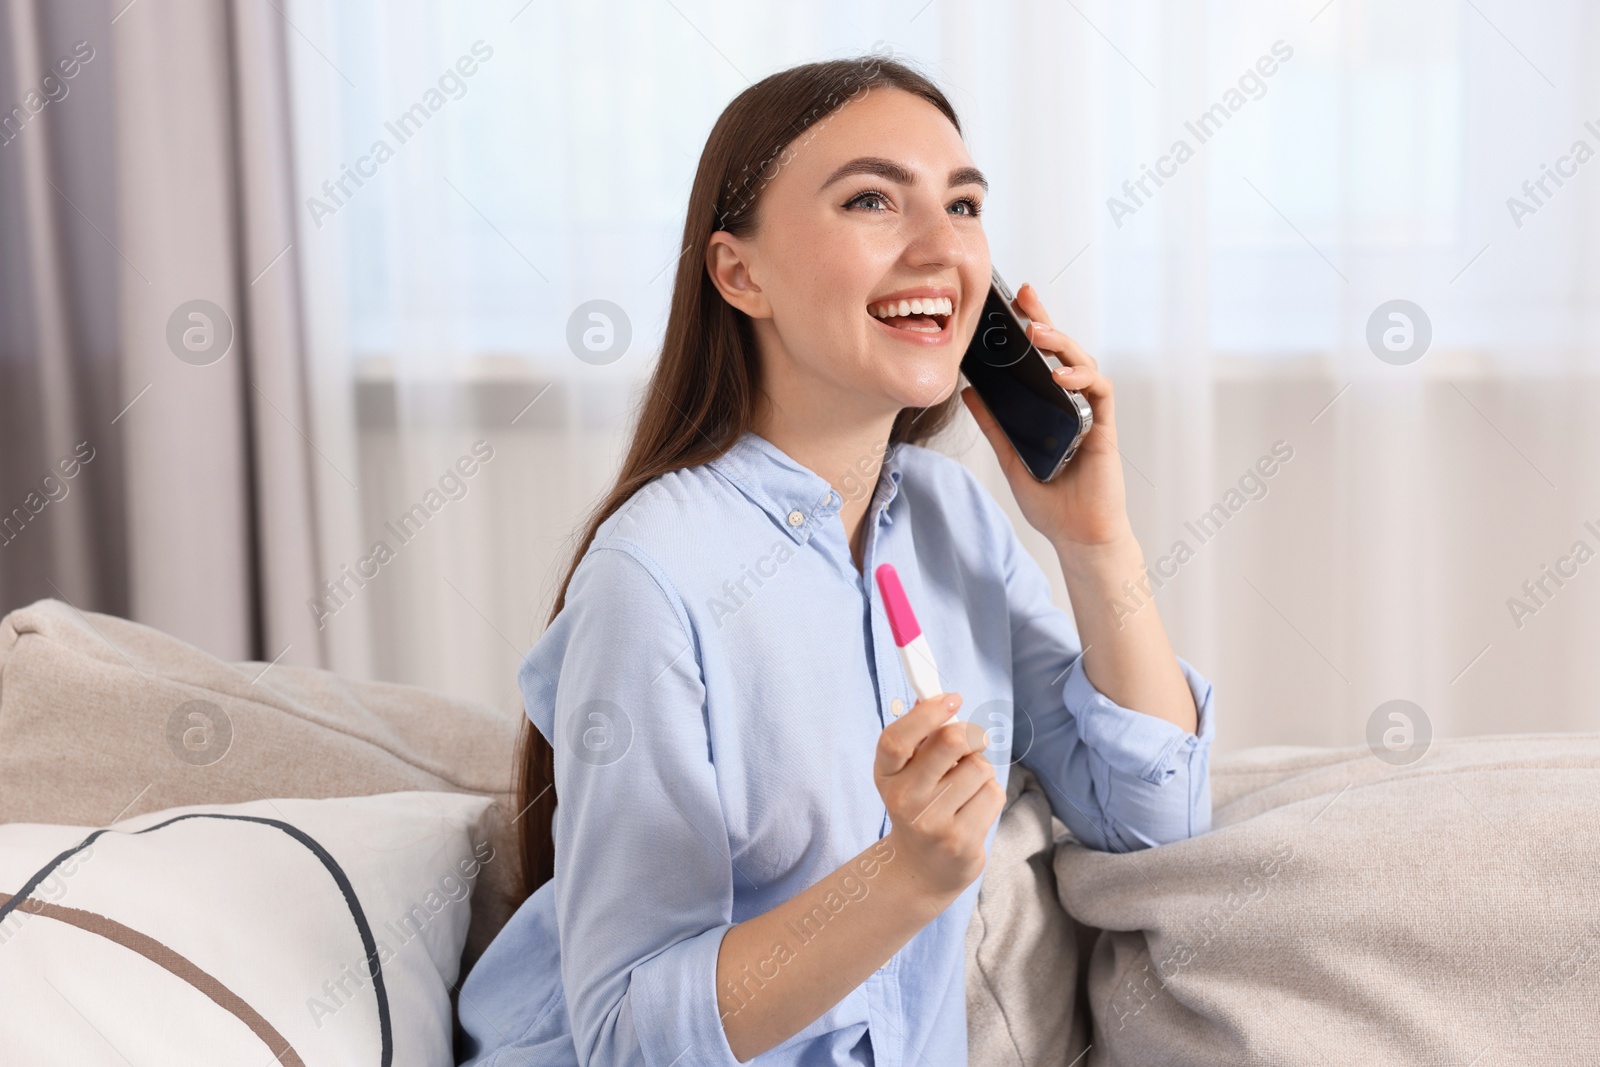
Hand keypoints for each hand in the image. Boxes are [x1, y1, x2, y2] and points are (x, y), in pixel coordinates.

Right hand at [874, 693, 1004, 902]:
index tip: (952, 699)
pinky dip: (990, 794)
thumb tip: (933, 696)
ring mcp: (932, 823)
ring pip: (979, 768)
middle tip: (971, 743)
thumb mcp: (908, 772)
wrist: (922, 868)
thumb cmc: (920, 805)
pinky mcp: (960, 841)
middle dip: (970, 735)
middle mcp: (903, 799)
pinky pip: (993, 794)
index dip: (927, 713)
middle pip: (950, 742)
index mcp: (885, 775)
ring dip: (981, 771)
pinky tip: (974, 809)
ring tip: (966, 788)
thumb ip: (920, 737)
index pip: (897, 739)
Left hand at [960, 282, 1133, 551]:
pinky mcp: (1104, 427)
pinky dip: (1082, 378)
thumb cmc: (1051, 501)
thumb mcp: (1010, 457)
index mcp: (1050, 406)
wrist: (1077, 535)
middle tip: (1025, 298)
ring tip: (1037, 334)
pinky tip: (1061, 375)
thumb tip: (969, 391)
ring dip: (1061, 345)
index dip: (1031, 327)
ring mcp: (1089, 413)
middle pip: (1062, 351)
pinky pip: (1099, 391)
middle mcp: (1071, 404)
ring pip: (1082, 363)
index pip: (1041, 359)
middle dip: (1045, 321)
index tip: (1012, 301)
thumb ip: (994, 424)